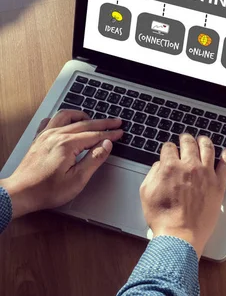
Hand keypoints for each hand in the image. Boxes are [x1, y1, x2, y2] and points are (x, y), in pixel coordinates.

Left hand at [0, 110, 122, 218]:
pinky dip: (62, 118)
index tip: (120, 132)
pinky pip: (51, 120)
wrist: (20, 193)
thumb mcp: (77, 179)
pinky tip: (67, 123)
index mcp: (67, 144)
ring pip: (66, 116)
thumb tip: (106, 144)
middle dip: (103, 122)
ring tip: (92, 119)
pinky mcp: (38, 139)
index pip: (95, 135)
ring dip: (82, 116)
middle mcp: (56, 135)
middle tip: (116, 122)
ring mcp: (45, 135)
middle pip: (85, 123)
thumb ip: (94, 159)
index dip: (110, 133)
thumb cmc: (47, 190)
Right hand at [140, 134, 225, 255]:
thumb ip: (153, 174)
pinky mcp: (218, 184)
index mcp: (170, 167)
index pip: (169, 148)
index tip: (170, 149)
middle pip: (189, 143)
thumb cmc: (163, 218)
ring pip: (207, 148)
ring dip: (204, 141)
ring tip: (203, 140)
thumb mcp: (146, 193)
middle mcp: (189, 166)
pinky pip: (225, 165)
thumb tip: (159, 165)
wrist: (180, 235)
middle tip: (186, 138)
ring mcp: (206, 174)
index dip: (168, 148)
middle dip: (185, 139)